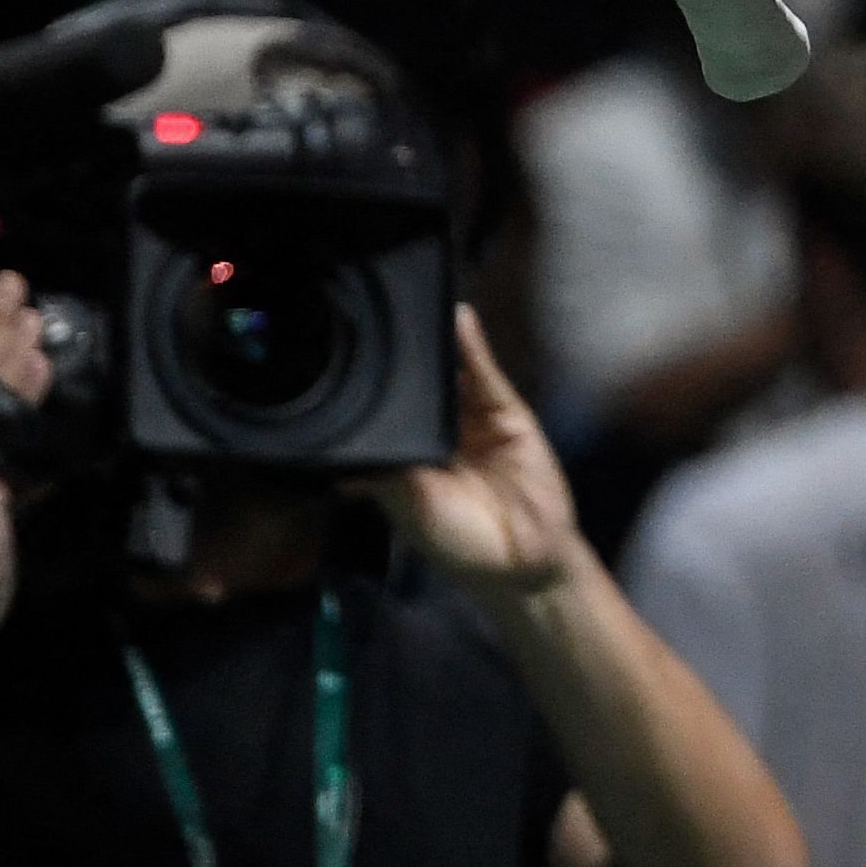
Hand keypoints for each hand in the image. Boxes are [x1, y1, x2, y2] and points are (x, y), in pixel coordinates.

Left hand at [356, 309, 588, 597]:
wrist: (524, 557)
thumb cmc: (460, 542)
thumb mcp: (412, 510)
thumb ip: (385, 475)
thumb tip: (340, 460)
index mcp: (406, 459)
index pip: (385, 416)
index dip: (370, 390)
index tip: (348, 359)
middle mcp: (438, 436)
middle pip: (417, 390)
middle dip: (402, 362)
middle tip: (377, 325)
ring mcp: (474, 422)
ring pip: (451, 377)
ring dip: (437, 346)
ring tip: (416, 309)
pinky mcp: (507, 414)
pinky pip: (486, 378)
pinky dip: (474, 348)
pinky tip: (460, 321)